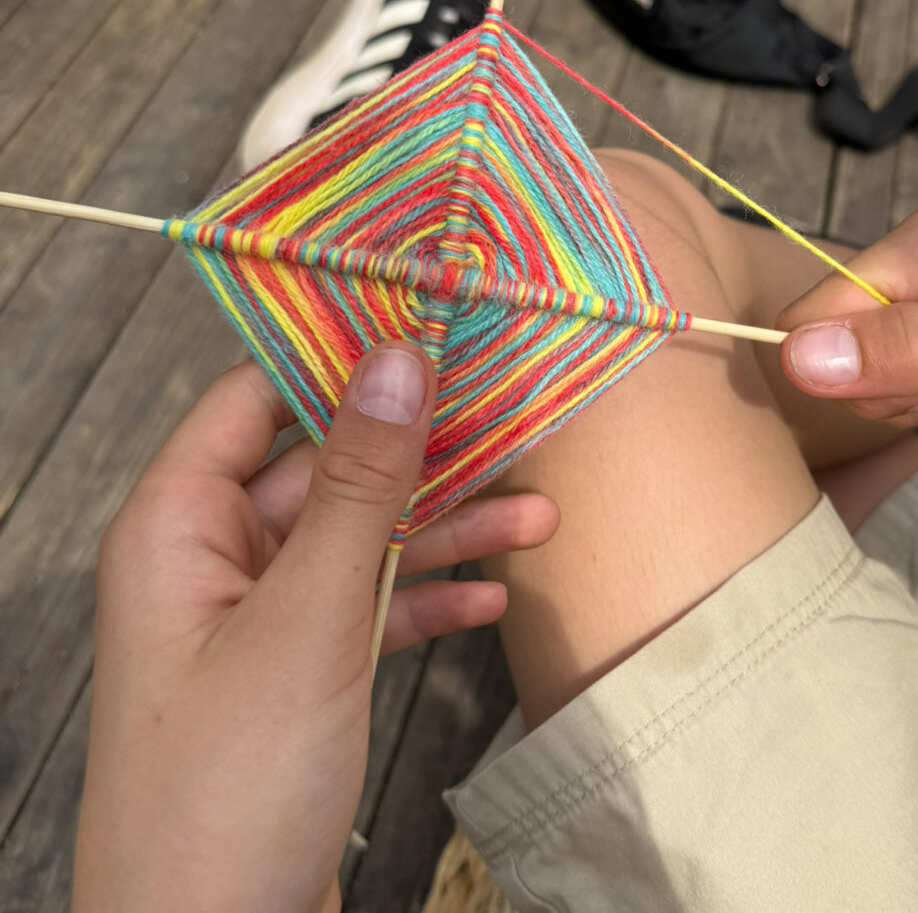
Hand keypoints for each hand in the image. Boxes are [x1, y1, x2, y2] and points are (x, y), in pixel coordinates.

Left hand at [73, 343, 558, 912]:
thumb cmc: (224, 793)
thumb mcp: (305, 621)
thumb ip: (354, 489)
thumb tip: (396, 363)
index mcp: (177, 528)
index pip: (254, 399)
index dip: (334, 359)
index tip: (422, 329)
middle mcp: (212, 564)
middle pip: (324, 473)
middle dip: (420, 460)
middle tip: (507, 426)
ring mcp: (257, 621)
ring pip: (359, 544)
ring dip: (444, 535)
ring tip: (535, 524)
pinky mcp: (296, 673)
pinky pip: (367, 609)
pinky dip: (425, 600)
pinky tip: (487, 597)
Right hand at [777, 204, 917, 426]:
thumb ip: (910, 345)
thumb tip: (793, 357)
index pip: (812, 314)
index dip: (848, 366)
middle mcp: (907, 265)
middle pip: (831, 349)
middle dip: (889, 386)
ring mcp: (917, 298)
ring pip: (855, 375)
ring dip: (912, 398)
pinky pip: (884, 381)